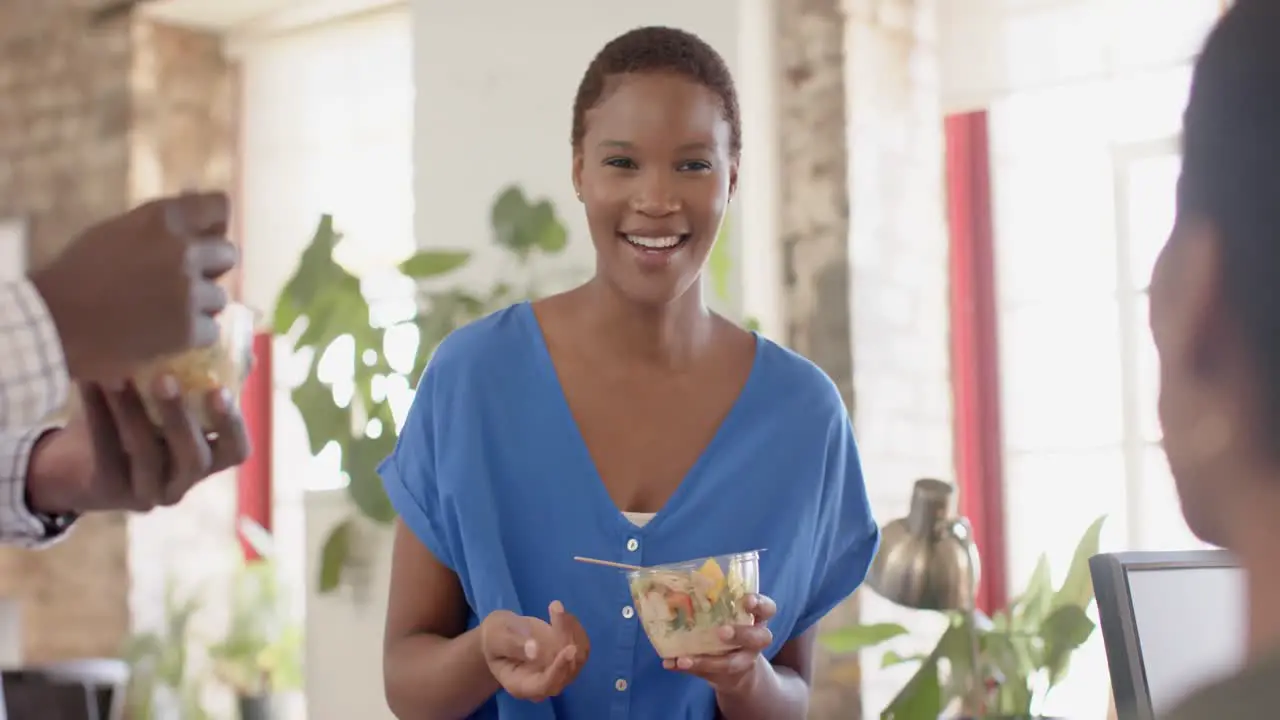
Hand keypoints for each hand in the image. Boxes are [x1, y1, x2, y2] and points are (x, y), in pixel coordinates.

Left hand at [26, 375, 250, 513]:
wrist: (72, 461)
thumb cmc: (136, 421)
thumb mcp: (171, 403)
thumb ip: (206, 382)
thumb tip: (247, 355)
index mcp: (207, 460)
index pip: (236, 451)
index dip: (232, 425)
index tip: (219, 390)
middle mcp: (182, 483)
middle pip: (193, 458)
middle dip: (180, 418)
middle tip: (165, 379)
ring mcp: (146, 492)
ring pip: (146, 455)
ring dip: (133, 411)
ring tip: (116, 374)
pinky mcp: (107, 491)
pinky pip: (106, 453)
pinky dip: (98, 415)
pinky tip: (89, 384)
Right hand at [29, 192, 238, 382]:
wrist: (54, 323)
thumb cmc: (78, 274)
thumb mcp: (117, 232)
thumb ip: (160, 227)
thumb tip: (200, 220)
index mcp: (163, 218)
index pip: (218, 207)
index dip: (215, 226)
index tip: (208, 238)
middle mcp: (184, 250)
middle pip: (228, 255)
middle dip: (210, 269)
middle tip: (182, 283)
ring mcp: (189, 290)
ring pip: (219, 297)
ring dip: (199, 307)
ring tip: (162, 313)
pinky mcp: (190, 328)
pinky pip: (211, 330)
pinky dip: (192, 337)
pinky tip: (163, 335)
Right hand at [480, 602, 590, 701]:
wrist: (502, 634)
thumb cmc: (495, 637)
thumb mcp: (496, 637)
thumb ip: (513, 645)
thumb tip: (534, 651)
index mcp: (521, 686)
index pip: (545, 685)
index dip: (559, 669)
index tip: (569, 648)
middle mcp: (544, 685)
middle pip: (566, 670)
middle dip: (565, 638)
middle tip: (556, 609)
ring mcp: (559, 673)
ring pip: (578, 656)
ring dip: (572, 630)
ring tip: (555, 607)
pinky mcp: (568, 659)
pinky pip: (582, 646)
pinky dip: (576, 628)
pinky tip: (561, 613)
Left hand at [664, 593, 776, 693]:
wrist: (738, 672)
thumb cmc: (731, 631)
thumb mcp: (729, 616)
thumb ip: (713, 604)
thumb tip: (675, 589)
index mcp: (756, 619)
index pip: (767, 609)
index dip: (759, 604)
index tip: (746, 600)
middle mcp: (754, 642)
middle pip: (758, 638)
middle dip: (741, 634)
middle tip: (722, 632)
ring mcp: (742, 661)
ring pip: (732, 663)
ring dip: (708, 661)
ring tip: (685, 660)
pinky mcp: (726, 675)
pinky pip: (708, 674)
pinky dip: (689, 668)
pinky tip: (672, 663)